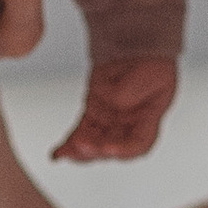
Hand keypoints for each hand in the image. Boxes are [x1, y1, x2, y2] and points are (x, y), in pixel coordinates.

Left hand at [53, 53, 177, 164]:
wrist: (134, 53)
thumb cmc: (148, 65)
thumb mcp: (149, 72)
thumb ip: (128, 90)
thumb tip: (109, 100)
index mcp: (149, 120)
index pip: (140, 144)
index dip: (125, 150)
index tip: (110, 148)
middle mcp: (129, 127)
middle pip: (112, 148)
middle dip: (96, 149)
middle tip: (82, 143)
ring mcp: (109, 124)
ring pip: (93, 145)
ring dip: (79, 150)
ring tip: (66, 151)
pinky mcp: (92, 118)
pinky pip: (79, 134)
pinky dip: (68, 145)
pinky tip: (58, 154)